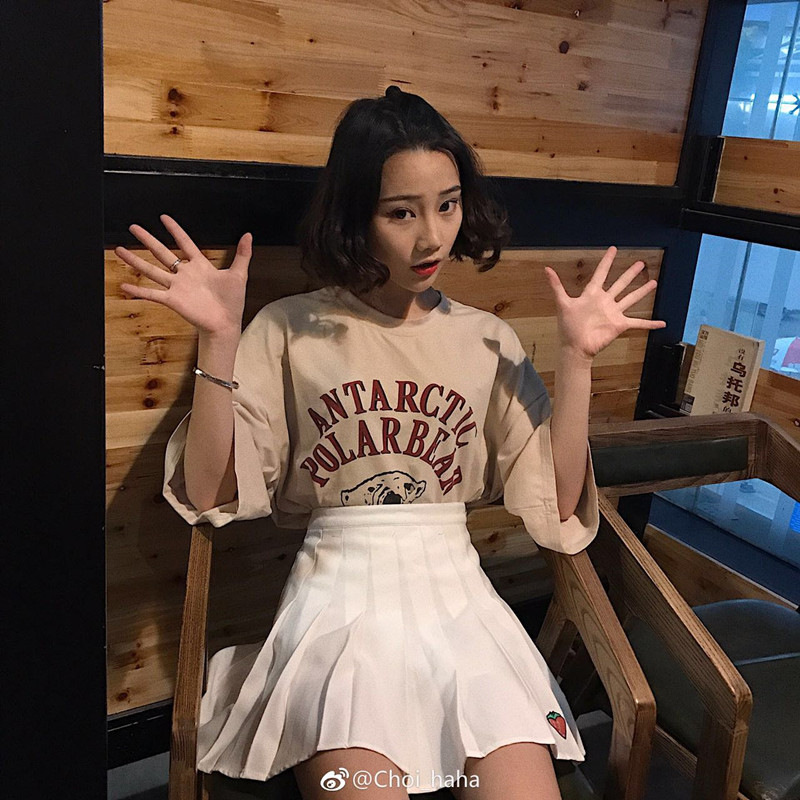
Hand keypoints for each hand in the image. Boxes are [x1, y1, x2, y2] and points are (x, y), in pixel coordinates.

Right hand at [116, 214, 251, 335]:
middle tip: (133, 227)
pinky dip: (138, 291)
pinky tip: (124, 287)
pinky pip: (152, 294)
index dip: (175, 230)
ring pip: (152, 270)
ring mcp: (177, 287)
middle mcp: (185, 274)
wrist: (226, 324)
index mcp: (201, 266)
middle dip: (147, 239)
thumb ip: (242, 254)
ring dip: (135, 260)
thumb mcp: (239, 274)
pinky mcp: (173, 300)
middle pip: (162, 252)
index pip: (185, 243)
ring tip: (119, 250)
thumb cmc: (232, 302)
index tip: (164, 217)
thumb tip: (249, 235)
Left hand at [544, 246, 666, 361]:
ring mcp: (613, 313)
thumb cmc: (568, 327)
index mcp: (592, 294)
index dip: (607, 261)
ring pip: (631, 298)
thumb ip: (556, 286)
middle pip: (620, 283)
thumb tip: (546, 269)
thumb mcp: (562, 304)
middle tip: (640, 263)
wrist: (575, 347)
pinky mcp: (620, 324)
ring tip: (653, 282)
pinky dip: (650, 323)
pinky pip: (638, 323)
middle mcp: (605, 301)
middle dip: (630, 273)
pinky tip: (662, 323)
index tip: (613, 249)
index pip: (601, 273)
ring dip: (642, 291)